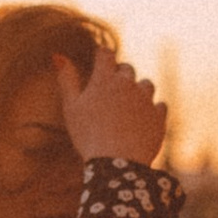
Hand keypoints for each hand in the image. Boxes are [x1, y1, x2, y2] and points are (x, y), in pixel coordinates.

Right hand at [55, 48, 168, 166]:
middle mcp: (128, 84)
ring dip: (138, 91)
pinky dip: (152, 109)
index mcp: (104, 79)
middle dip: (119, 76)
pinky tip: (142, 120)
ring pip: (146, 85)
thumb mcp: (71, 107)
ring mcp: (146, 99)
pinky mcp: (159, 116)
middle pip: (127, 69)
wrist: (115, 163)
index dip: (102, 56)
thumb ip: (66, 79)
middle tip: (110, 93)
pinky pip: (160, 105)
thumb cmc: (87, 135)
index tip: (99, 63)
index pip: (106, 54)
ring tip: (127, 109)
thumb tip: (58, 55)